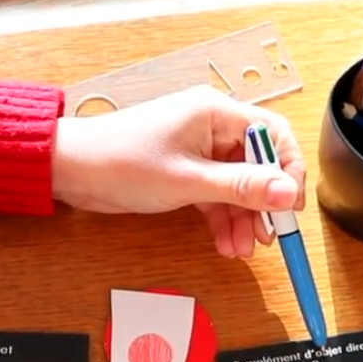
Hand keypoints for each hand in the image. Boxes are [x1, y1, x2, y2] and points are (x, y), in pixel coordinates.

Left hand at [52, 86, 304, 258]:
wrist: (72, 170)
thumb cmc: (121, 162)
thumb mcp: (188, 181)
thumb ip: (241, 187)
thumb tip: (287, 192)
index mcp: (216, 112)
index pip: (273, 134)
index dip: (288, 170)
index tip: (290, 206)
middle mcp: (211, 126)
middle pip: (258, 164)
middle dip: (264, 202)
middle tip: (268, 236)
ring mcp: (197, 149)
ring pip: (237, 184)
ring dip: (243, 217)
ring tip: (243, 249)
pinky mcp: (184, 169)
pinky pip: (216, 193)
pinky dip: (222, 217)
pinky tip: (226, 242)